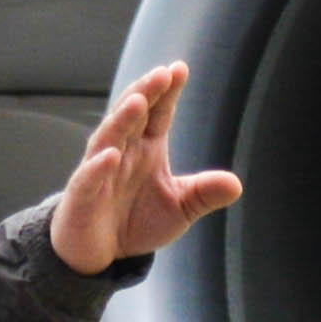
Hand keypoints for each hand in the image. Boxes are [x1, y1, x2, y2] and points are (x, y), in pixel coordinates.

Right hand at [49, 62, 243, 273]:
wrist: (101, 251)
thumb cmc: (137, 220)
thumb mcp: (180, 208)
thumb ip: (204, 194)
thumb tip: (237, 185)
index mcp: (147, 147)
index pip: (159, 112)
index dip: (168, 92)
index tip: (180, 69)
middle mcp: (123, 150)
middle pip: (133, 115)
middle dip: (146, 93)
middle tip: (162, 74)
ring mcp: (100, 169)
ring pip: (110, 137)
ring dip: (123, 119)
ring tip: (138, 101)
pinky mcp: (83, 195)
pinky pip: (89, 177)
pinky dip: (98, 166)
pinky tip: (110, 155)